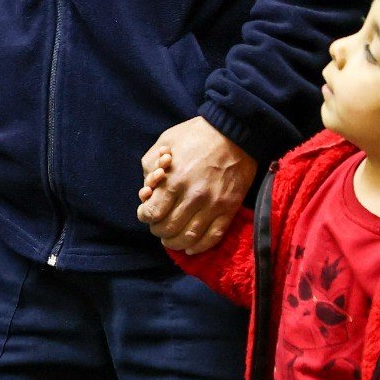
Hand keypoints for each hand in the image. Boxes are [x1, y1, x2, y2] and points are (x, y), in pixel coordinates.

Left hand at [135, 117, 256, 253]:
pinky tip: (191, 247)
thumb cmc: (196, 135)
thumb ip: (150, 166)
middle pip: (168, 228)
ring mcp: (213, 205)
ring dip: (176, 242)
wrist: (235, 132)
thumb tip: (147, 190)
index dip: (145, 216)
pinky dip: (200, 246)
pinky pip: (213, 237)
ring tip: (171, 238)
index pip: (152, 213)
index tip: (146, 213)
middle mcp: (193, 196)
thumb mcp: (165, 142)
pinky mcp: (229, 209)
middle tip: (158, 226)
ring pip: (189, 237)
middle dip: (158, 230)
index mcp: (174, 180)